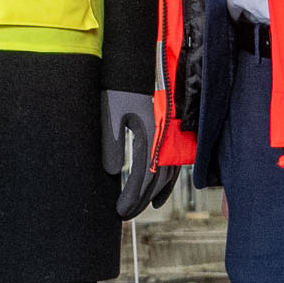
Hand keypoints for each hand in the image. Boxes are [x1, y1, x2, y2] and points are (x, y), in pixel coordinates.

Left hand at [104, 90, 183, 222]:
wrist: (137, 67)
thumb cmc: (120, 90)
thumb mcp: (111, 115)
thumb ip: (112, 144)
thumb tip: (112, 173)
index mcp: (150, 137)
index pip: (143, 177)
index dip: (132, 198)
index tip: (120, 212)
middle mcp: (164, 140)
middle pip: (156, 180)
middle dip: (141, 200)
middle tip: (125, 215)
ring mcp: (170, 137)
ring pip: (168, 175)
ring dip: (155, 194)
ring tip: (143, 208)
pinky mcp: (170, 134)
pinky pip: (173, 165)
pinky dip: (167, 182)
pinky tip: (159, 192)